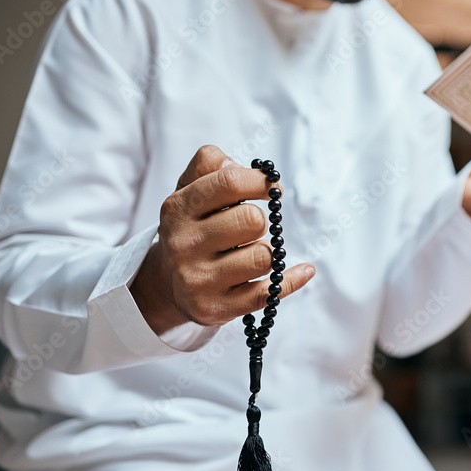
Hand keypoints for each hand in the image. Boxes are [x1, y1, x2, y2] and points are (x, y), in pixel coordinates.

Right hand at [131, 145, 314, 334]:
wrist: (168, 282)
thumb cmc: (193, 226)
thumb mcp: (190, 188)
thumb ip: (210, 162)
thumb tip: (247, 170)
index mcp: (178, 208)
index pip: (229, 182)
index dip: (261, 181)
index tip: (273, 187)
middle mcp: (183, 244)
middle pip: (253, 220)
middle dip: (260, 221)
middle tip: (250, 228)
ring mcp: (198, 280)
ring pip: (265, 257)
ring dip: (269, 252)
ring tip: (249, 253)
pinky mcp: (216, 308)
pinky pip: (271, 292)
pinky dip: (292, 279)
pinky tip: (303, 270)